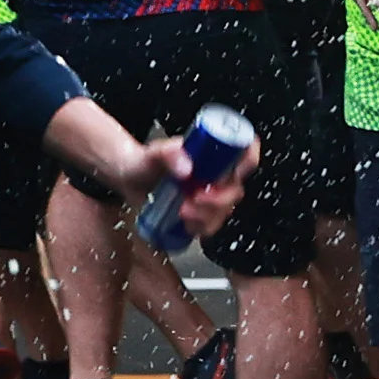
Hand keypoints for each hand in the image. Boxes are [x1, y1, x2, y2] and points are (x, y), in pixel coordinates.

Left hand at [129, 133, 258, 238]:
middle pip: (235, 189)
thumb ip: (169, 153)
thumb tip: (187, 169)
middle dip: (219, 200)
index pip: (245, 151)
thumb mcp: (154, 153)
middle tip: (195, 200)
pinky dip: (200, 227)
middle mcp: (217, 175)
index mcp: (213, 155)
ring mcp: (211, 195)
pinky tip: (185, 223)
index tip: (235, 172)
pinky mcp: (201, 213)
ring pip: (225, 210)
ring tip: (182, 211)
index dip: (249, 160)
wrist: (130, 178)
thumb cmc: (144, 161)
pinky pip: (212, 224)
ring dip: (207, 215)